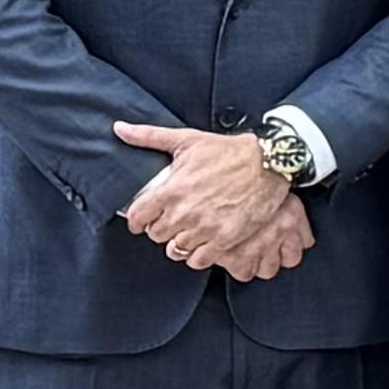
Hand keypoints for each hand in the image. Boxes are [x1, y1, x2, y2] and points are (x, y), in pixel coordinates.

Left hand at [112, 123, 307, 280]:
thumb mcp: (187, 140)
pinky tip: (203, 245)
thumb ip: (149, 136)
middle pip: (157, 235)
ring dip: (180, 243)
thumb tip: (119, 128)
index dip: (138, 220)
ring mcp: (205, 227)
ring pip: (176, 249)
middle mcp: (184, 212)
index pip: (137, 217)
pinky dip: (197, 256)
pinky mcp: (224, 238)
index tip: (144, 220)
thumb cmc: (229, 151)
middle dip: (162, 229)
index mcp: (171, 190)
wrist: (269, 163)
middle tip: (172, 222)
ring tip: (188, 233)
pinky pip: (198, 260)